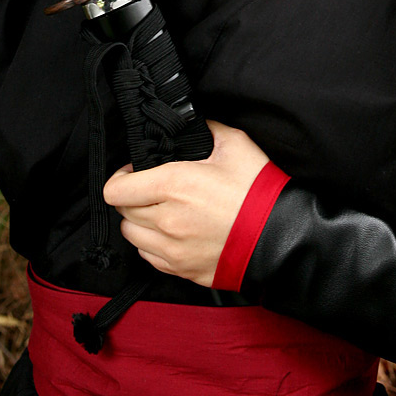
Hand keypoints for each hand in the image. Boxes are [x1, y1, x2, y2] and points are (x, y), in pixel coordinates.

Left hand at [103, 123, 269, 284]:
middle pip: (123, 211)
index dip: (120, 178)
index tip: (133, 172)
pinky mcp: (181, 269)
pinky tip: (171, 233)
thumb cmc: (259, 192)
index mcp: (174, 185)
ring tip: (160, 212)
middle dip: (133, 197)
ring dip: (139, 222)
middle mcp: (166, 219)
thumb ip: (206, 130)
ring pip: (131, 235)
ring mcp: (172, 248)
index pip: (116, 190)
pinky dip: (153, 243)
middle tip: (152, 189)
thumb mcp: (235, 144)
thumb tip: (192, 126)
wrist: (279, 237)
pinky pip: (148, 256)